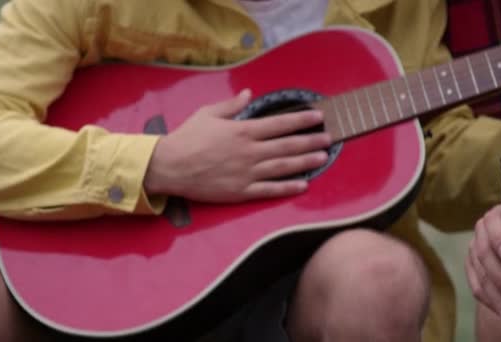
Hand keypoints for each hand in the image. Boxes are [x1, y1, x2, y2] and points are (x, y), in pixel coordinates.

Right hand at [143, 89, 331, 202]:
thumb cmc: (187, 138)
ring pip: (284, 167)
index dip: (302, 120)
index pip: (280, 124)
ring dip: (306, 162)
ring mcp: (247, 172)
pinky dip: (288, 188)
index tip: (318, 117)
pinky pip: (270, 190)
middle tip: (330, 138)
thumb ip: (231, 105)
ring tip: (323, 157)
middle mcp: (250, 151)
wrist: (170, 166)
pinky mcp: (241, 191)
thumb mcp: (207, 114)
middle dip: (311, 141)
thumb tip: (248, 94)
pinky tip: (303, 185)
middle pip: (288, 146)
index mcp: (243, 131)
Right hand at [465, 204, 500, 324]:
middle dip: (498, 275)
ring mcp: (475, 250)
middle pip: (483, 252)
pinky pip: (475, 286)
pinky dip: (490, 302)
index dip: (499, 238)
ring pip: (479, 273)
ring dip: (494, 295)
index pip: (493, 222)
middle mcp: (483, 231)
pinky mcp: (472, 268)